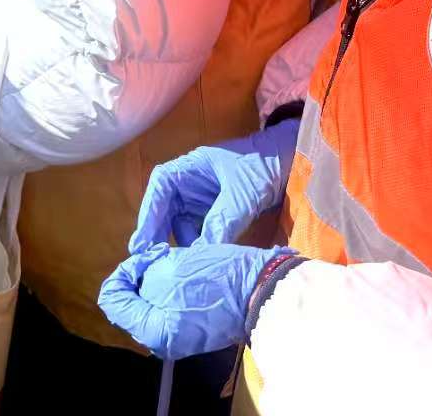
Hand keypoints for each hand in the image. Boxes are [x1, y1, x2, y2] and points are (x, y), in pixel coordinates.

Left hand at [99, 242, 286, 358]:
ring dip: (155, 279)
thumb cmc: (214, 277)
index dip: (122, 271)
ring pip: (149, 303)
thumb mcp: (168, 270)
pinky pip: (168, 308)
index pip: (112, 299)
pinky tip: (187, 273)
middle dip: (139, 275)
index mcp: (152, 332)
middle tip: (161, 255)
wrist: (261, 289)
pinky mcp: (193, 329)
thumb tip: (127, 282)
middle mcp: (161, 342)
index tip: (145, 257)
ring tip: (176, 261)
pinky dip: (170, 289)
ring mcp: (178, 338)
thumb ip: (138, 278)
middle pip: (130, 302)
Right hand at [129, 119, 298, 251]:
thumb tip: (200, 253)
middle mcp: (189, 184)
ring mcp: (201, 200)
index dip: (148, 214)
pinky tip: (201, 263)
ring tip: (179, 269)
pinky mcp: (214, 214)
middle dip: (159, 236)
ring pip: (180, 226)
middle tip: (152, 266)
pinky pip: (198, 233)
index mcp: (190, 168)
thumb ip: (222, 221)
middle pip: (164, 210)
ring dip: (181, 245)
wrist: (290, 163)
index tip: (141, 242)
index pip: (160, 187)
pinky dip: (199, 247)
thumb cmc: (263, 167)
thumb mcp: (243, 194)